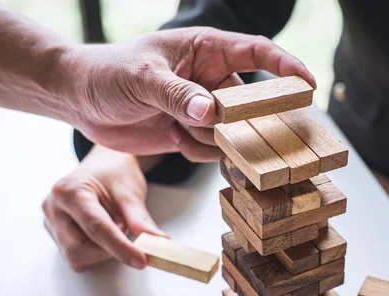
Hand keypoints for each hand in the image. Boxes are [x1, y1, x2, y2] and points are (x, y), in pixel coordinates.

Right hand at [42, 146, 164, 270]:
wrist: (104, 164)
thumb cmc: (115, 173)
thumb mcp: (130, 192)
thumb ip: (140, 220)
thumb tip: (156, 243)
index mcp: (69, 192)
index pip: (96, 228)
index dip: (121, 248)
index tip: (142, 260)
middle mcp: (53, 208)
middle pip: (80, 248)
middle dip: (109, 249)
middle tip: (124, 227)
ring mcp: (51, 221)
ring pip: (76, 256)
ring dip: (102, 250)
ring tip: (113, 225)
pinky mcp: (54, 232)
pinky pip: (75, 254)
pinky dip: (94, 250)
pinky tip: (102, 232)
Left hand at [62, 27, 315, 156]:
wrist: (80, 100)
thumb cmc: (108, 72)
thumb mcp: (142, 78)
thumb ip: (177, 94)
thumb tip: (211, 112)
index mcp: (205, 50)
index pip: (256, 52)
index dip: (286, 67)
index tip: (308, 85)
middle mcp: (210, 79)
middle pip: (249, 101)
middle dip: (242, 119)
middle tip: (227, 128)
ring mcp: (203, 109)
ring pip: (232, 131)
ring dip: (212, 138)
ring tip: (178, 128)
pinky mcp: (192, 132)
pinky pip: (213, 149)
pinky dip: (198, 151)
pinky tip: (174, 138)